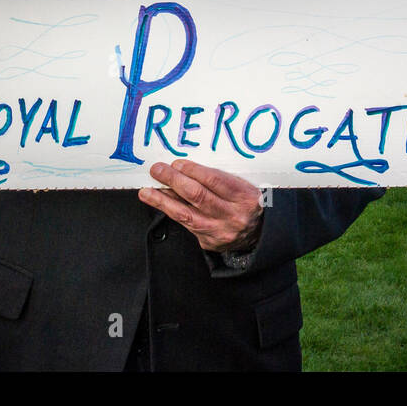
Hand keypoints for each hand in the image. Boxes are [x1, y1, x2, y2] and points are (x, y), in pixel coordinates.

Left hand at [139, 160, 264, 252]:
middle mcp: (233, 216)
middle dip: (174, 181)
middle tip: (157, 170)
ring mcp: (220, 232)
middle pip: (198, 196)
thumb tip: (184, 168)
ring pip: (186, 215)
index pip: (215, 181)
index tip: (177, 163)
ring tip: (146, 192)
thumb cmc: (248, 202)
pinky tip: (160, 202)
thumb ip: (219, 178)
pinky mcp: (209, 243)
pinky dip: (171, 212)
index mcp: (245, 197)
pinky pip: (186, 225)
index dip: (193, 170)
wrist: (260, 233)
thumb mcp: (244, 185)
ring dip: (163, 201)